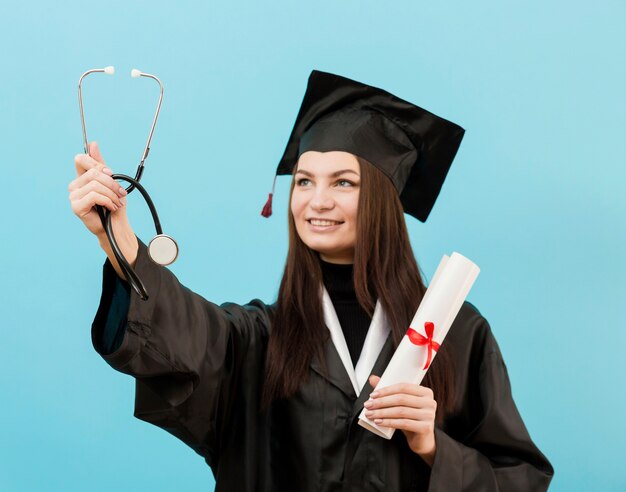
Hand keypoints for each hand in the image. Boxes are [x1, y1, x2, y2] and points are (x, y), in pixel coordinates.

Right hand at [69, 141, 137, 276]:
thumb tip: (93, 144)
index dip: (97, 164)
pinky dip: (108, 201)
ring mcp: (73, 196)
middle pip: (93, 173)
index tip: (111, 174)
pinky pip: (94, 196)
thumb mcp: (110, 182)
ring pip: (95, 185)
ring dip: (112, 194)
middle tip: (121, 193)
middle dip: (112, 183)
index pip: (81, 159)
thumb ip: (101, 164)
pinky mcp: (76, 206)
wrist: (116, 226)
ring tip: (117, 203)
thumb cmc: (113, 205)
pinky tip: (112, 207)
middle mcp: (74, 185)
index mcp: (81, 177)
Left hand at [364, 375, 436, 465]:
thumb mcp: (401, 404)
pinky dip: (389, 422)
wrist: (422, 439)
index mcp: (425, 392)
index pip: (403, 387)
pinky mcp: (426, 428)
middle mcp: (430, 402)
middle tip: (368, 405)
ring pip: (401, 411)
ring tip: (370, 414)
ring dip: (382, 412)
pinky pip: (404, 423)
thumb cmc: (411, 418)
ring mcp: (429, 415)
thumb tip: (372, 378)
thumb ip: (389, 391)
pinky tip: (379, 422)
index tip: (372, 395)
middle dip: (381, 402)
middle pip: (401, 399)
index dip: (386, 390)